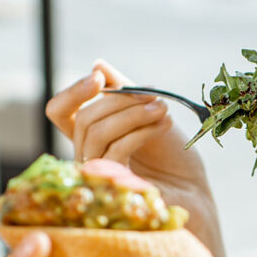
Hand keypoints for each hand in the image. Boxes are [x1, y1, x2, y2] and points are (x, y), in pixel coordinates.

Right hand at [45, 61, 218, 241]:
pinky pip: (115, 149)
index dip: (73, 92)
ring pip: (96, 132)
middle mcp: (88, 156)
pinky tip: (164, 124)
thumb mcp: (149, 116)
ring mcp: (98, 173)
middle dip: (120, 101)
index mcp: (91, 137)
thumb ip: (125, 93)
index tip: (98, 77)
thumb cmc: (173, 156)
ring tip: (163, 108)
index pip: (60, 112)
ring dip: (133, 114)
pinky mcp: (114, 186)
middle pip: (84, 118)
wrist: (195, 191)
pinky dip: (140, 131)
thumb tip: (98, 65)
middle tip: (154, 95)